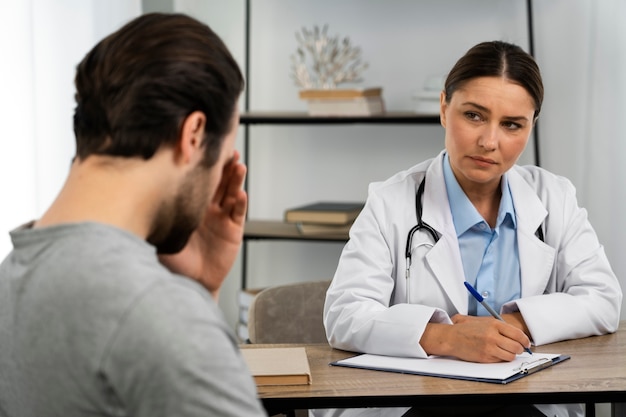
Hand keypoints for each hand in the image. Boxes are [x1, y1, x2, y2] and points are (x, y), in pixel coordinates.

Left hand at [159, 151, 246, 298]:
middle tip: (227, 150)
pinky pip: (238, 213)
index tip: (202, 148)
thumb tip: (130, 195)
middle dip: (223, 165)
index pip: (197, 180)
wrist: (188, 284)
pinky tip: (241, 193)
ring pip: (230, 192)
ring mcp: (221, 218)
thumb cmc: (172, 262)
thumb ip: (151, 216)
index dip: (202, 165)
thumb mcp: (157, 234)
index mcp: (189, 205)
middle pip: (218, 181)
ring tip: (238, 165)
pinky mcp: (232, 231)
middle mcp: (206, 208)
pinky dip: (240, 202)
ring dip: (235, 179)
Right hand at [421, 314, 531, 362]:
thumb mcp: (482, 321)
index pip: (518, 334)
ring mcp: (489, 347)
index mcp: (494, 324)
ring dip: (511, 355)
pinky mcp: (485, 357)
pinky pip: (500, 361)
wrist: (451, 337)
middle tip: (518, 349)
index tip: (527, 343)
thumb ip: (498, 326)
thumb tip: (515, 334)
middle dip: (520, 349)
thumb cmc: (465, 329)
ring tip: (506, 352)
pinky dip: (501, 359)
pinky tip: (495, 354)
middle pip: (517, 346)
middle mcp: (493, 335)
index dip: (525, 340)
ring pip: (511, 355)